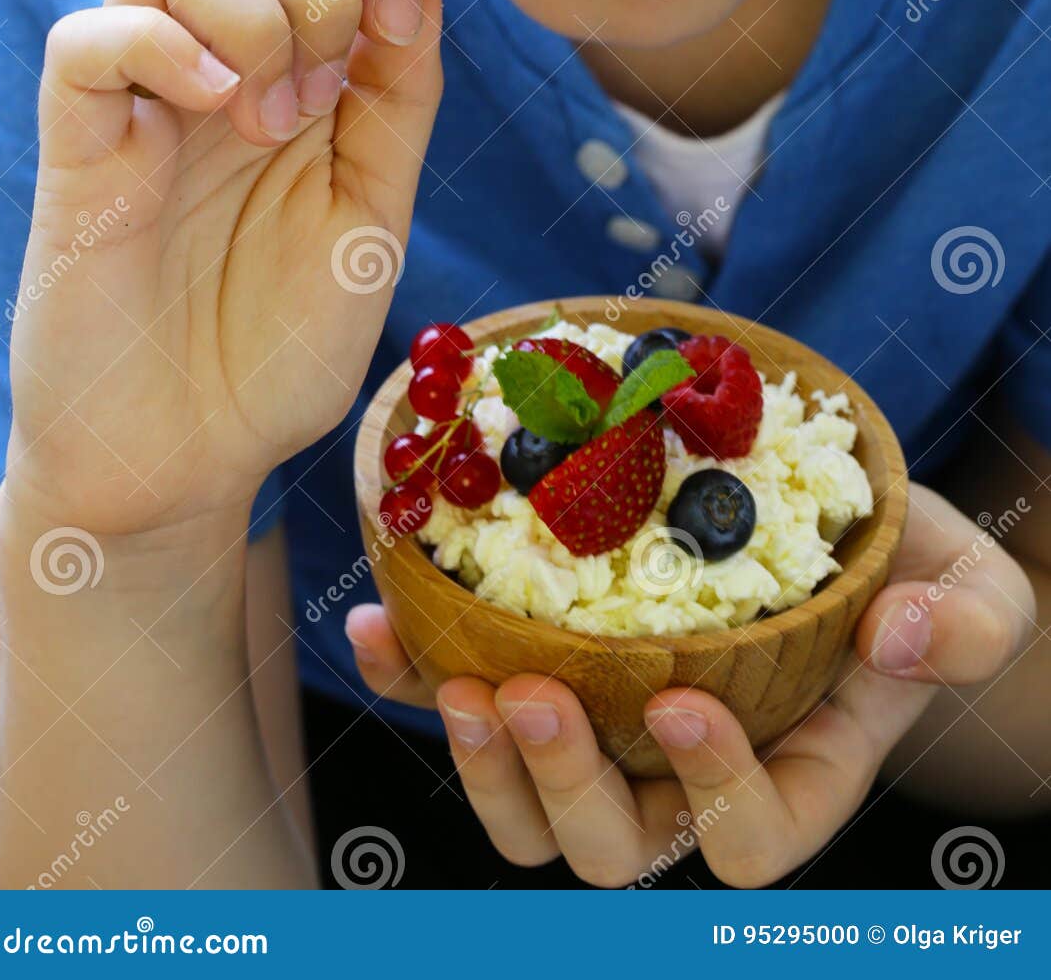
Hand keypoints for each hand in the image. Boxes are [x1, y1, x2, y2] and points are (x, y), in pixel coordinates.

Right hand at [8, 0, 441, 535]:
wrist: (188, 458)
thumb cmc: (279, 344)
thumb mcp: (374, 212)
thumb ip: (400, 98)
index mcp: (295, 60)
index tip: (400, 24)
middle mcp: (219, 56)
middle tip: (330, 88)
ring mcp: (144, 95)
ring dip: (252, 9)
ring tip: (270, 122)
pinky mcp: (78, 146)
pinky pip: (90, 37)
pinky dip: (163, 44)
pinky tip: (215, 110)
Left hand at [346, 483, 1035, 885]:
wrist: (809, 498)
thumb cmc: (897, 556)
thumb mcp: (966, 577)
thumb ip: (967, 621)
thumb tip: (902, 640)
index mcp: (788, 770)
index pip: (750, 842)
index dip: (715, 798)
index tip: (684, 701)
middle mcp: (684, 771)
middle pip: (610, 846)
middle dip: (564, 787)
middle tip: (532, 695)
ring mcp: (605, 726)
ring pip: (525, 808)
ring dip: (480, 761)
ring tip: (462, 682)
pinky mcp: (536, 663)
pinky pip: (457, 696)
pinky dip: (408, 674)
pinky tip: (376, 620)